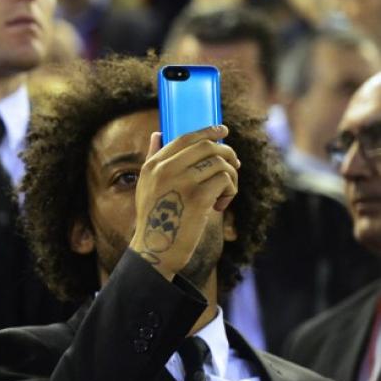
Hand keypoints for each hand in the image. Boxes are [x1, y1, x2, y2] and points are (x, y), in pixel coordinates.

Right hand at [129, 125, 238, 279]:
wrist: (155, 250)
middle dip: (227, 154)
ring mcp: (182, 182)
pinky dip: (230, 192)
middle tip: (235, 166)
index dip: (208, 131)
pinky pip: (225, 181)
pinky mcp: (198, 198)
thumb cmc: (154, 218)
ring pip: (221, 164)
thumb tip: (156, 133)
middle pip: (207, 146)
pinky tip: (220, 206)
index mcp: (153, 165)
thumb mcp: (146, 185)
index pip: (185, 138)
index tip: (223, 131)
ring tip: (224, 194)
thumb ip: (152, 158)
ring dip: (231, 177)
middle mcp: (165, 169)